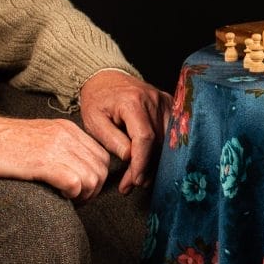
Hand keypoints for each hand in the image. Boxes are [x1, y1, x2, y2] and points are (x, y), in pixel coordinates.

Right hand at [0, 114, 110, 199]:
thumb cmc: (5, 143)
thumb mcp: (41, 136)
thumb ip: (63, 146)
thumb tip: (79, 168)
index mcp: (68, 128)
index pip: (101, 156)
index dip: (97, 177)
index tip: (83, 189)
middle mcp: (66, 135)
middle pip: (101, 169)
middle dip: (94, 190)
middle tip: (77, 199)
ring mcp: (55, 148)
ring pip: (92, 178)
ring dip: (84, 195)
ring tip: (68, 200)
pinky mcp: (43, 163)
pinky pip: (75, 183)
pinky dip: (73, 195)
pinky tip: (60, 196)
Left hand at [78, 69, 168, 194]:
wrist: (106, 79)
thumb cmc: (98, 100)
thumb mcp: (94, 121)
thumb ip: (112, 139)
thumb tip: (130, 157)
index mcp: (133, 102)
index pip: (144, 137)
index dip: (141, 162)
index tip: (135, 180)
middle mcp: (153, 100)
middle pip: (157, 142)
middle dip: (144, 168)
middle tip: (131, 184)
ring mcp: (164, 101)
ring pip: (165, 141)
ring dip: (153, 163)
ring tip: (138, 178)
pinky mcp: (169, 105)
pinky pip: (169, 133)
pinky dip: (160, 151)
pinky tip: (149, 164)